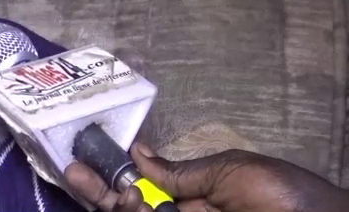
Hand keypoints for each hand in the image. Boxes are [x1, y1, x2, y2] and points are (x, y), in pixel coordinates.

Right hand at [65, 142, 348, 211]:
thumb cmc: (286, 197)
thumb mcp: (234, 172)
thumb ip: (182, 172)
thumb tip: (138, 154)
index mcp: (194, 197)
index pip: (143, 188)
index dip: (111, 178)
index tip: (84, 163)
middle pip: (128, 208)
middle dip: (99, 193)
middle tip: (75, 174)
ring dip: (117, 205)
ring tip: (118, 193)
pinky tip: (131, 205)